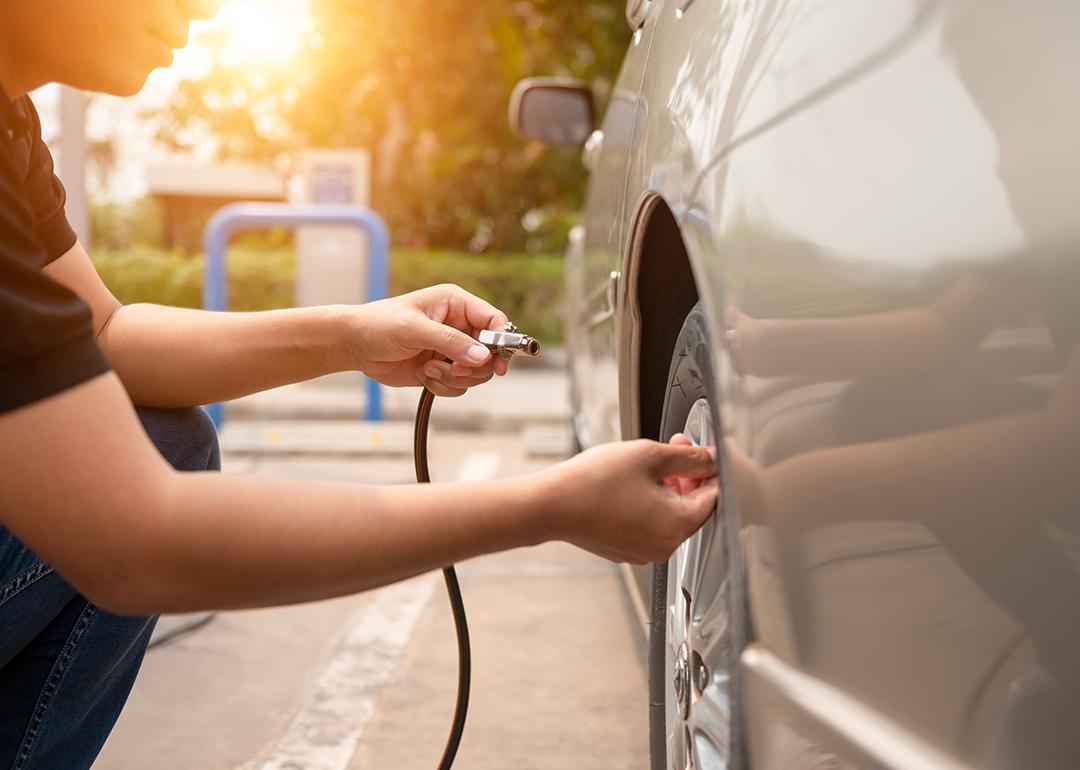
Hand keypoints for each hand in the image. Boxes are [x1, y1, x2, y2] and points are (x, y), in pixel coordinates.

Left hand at [348, 284, 510, 396]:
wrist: (355, 346)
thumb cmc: (380, 325)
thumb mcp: (414, 329)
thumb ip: (450, 341)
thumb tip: (483, 356)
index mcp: (456, 304)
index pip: (494, 321)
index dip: (502, 341)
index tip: (500, 363)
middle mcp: (459, 325)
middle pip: (491, 353)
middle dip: (473, 366)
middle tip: (454, 369)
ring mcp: (452, 349)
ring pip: (477, 372)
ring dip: (455, 377)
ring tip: (430, 370)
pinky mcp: (443, 369)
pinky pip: (460, 385)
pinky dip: (444, 386)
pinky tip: (424, 375)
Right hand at [539, 439, 719, 563]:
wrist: (551, 505)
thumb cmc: (594, 482)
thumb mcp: (649, 455)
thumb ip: (688, 457)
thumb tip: (710, 459)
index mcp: (679, 525)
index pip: (714, 495)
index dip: (707, 467)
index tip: (697, 450)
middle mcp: (665, 545)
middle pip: (692, 507)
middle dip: (686, 475)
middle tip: (672, 448)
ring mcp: (644, 551)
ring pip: (669, 515)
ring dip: (667, 488)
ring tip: (646, 463)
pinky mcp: (625, 550)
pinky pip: (648, 525)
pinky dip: (647, 504)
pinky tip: (630, 484)